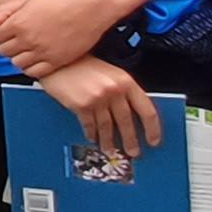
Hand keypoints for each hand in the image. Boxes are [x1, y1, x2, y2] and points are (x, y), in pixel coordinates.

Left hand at [0, 0, 117, 79]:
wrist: (90, 8)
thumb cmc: (62, 0)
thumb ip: (6, 11)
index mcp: (19, 23)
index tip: (5, 33)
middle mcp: (28, 39)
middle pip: (4, 52)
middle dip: (8, 46)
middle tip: (17, 40)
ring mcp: (42, 52)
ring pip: (17, 63)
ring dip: (19, 57)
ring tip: (28, 49)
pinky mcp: (56, 62)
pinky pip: (35, 73)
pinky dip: (32, 68)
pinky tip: (37, 58)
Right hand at [41, 56, 160, 157]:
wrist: (58, 60)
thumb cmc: (82, 64)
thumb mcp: (109, 73)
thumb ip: (122, 91)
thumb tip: (133, 114)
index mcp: (125, 80)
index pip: (147, 109)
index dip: (152, 128)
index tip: (153, 140)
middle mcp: (113, 89)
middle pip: (127, 121)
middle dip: (131, 140)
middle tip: (133, 151)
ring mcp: (97, 98)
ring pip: (108, 126)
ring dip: (109, 141)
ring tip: (110, 149)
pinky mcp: (81, 105)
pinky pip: (90, 125)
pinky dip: (92, 133)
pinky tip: (93, 137)